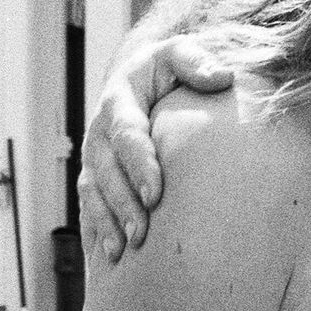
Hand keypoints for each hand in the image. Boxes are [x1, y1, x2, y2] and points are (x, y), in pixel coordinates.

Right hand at [76, 35, 235, 262]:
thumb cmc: (167, 69)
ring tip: (125, 249)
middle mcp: (100, 132)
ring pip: (93, 193)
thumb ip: (195, 61)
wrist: (142, 78)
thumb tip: (222, 75)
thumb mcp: (178, 54)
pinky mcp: (94, 176)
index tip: (156, 194)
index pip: (127, 136)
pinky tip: (112, 256)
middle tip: (141, 232)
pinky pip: (89, 205)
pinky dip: (97, 229)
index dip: (139, 165)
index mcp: (119, 101)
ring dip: (107, 221)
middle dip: (122, 204)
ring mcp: (94, 157)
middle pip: (107, 172)